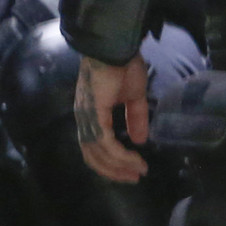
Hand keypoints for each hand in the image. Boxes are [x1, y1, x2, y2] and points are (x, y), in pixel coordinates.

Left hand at [75, 53, 150, 183]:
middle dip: (114, 170)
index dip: (112, 162)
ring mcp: (86, 117)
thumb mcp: (134, 97)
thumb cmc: (123, 66)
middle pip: (93, 156)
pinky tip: (134, 159)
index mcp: (90, 114)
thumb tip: (141, 140)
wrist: (118, 48)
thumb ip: (136, 118)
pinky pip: (104, 143)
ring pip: (98, 153)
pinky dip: (119, 155)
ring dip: (118, 166)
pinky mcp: (93, 114)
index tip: (132, 170)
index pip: (95, 147)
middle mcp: (84, 119)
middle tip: (134, 177)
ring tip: (137, 171)